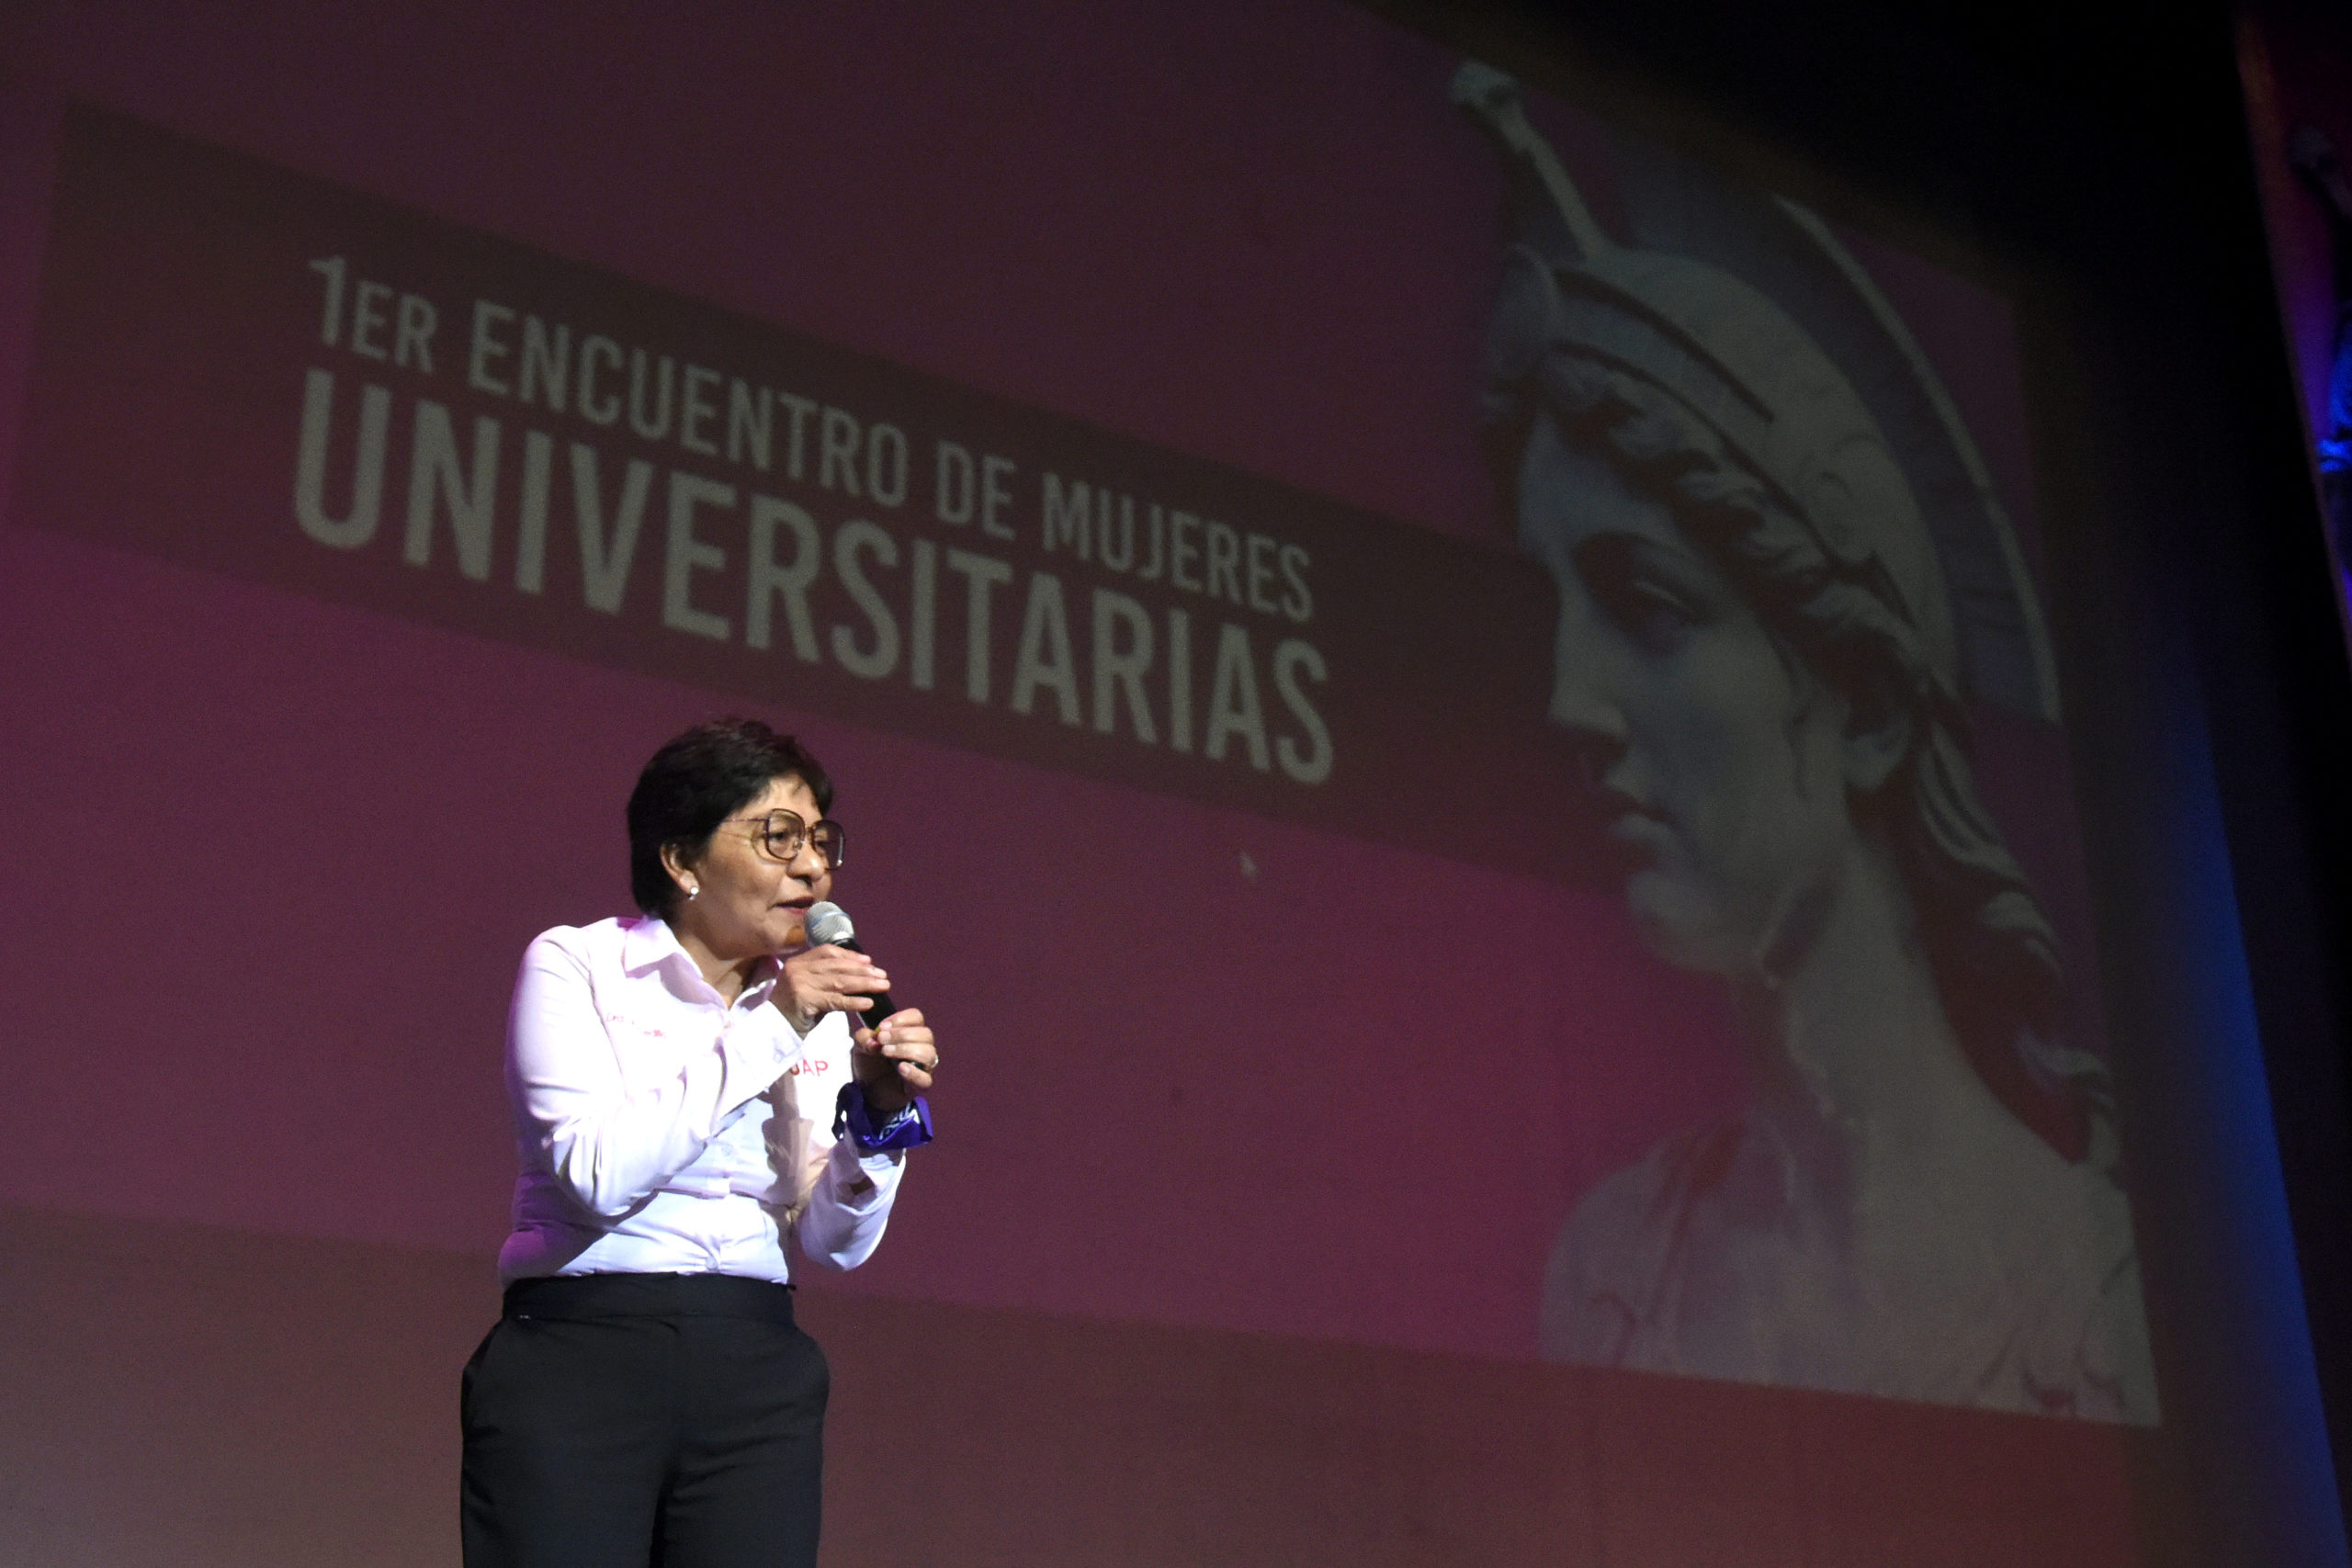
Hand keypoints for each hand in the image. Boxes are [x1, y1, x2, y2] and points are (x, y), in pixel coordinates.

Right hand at [774, 941, 888, 1032]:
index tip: (869, 961)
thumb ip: (830, 977)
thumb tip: (864, 971)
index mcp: (798, 962)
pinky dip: (854, 1002)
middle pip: (837, 967)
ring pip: (839, 982)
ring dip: (864, 984)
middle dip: (863, 971)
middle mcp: (797, 969)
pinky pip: (835, 1001)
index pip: (828, 952)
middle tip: (883, 975)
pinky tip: (868, 1003)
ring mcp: (799, 984)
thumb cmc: (797, 1009)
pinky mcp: (804, 1001)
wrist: (775, 1030)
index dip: (850, 956)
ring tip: (882, 986)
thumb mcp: (811, 987)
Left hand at [852, 1008, 934, 1115]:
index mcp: (910, 1032)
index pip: (917, 1017)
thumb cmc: (870, 1063)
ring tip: (886, 1052)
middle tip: (881, 1039)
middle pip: (925, 1034)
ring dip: (906, 1049)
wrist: (868, 1090)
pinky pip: (926, 1079)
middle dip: (901, 1034)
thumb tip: (874, 1041)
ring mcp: (923, 1066)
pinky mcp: (920, 1085)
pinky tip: (901, 1068)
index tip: (882, 1027)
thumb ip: (864, 1038)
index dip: (901, 1019)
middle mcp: (921, 1047)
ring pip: (928, 1053)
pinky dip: (914, 1072)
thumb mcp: (860, 1047)